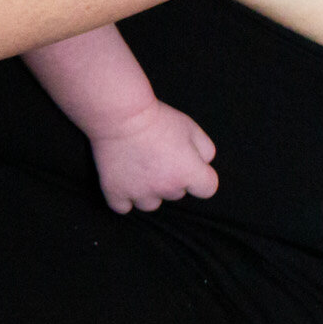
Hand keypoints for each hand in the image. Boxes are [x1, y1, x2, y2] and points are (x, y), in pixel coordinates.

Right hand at [88, 101, 219, 213]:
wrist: (120, 116)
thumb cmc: (157, 119)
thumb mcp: (191, 127)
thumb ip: (205, 150)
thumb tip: (204, 163)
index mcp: (188, 173)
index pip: (207, 189)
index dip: (200, 177)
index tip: (189, 166)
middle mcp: (166, 187)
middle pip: (176, 194)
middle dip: (171, 180)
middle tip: (158, 158)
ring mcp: (139, 192)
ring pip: (150, 204)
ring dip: (148, 192)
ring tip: (140, 171)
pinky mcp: (115, 192)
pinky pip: (122, 207)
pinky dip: (123, 198)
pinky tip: (123, 183)